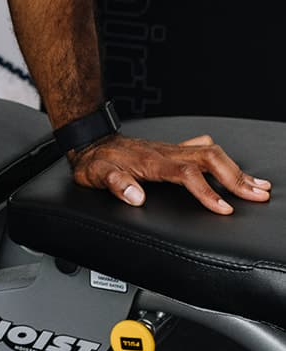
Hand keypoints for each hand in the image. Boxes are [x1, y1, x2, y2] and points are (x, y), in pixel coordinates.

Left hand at [71, 133, 271, 214]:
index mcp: (153, 162)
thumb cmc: (96, 161)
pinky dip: (222, 160)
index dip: (207, 192)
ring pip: (212, 153)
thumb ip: (116, 184)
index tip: (224, 208)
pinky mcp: (172, 150)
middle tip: (257, 195)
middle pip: (210, 159)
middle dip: (236, 178)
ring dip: (236, 169)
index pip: (188, 175)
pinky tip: (232, 167)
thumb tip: (136, 197)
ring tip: (257, 185)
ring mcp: (172, 150)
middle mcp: (167, 153)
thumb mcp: (98, 175)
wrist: (92, 142)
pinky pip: (203, 150)